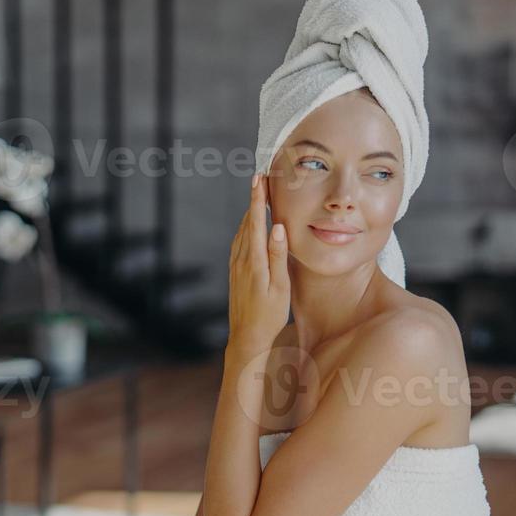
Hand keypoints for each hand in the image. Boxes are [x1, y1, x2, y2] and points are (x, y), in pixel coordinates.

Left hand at [228, 174, 289, 351]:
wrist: (247, 337)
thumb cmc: (269, 315)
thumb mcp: (280, 287)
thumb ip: (278, 256)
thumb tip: (277, 227)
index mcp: (254, 261)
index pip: (255, 222)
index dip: (257, 199)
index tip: (260, 179)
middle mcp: (241, 260)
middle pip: (247, 222)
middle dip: (254, 199)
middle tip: (261, 178)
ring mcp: (236, 266)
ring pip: (242, 232)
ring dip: (249, 212)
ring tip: (258, 195)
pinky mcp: (235, 272)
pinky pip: (239, 243)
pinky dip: (245, 228)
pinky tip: (249, 226)